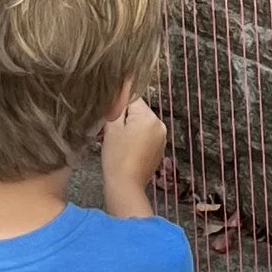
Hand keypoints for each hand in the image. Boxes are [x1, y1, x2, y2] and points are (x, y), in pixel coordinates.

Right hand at [100, 90, 168, 217]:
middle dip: (125, 118)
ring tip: (119, 143)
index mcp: (149, 117)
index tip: (109, 119)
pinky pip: (146, 136)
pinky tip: (127, 151)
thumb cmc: (116, 157)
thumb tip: (121, 86)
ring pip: (141, 124)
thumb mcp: (112, 128)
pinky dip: (136, 139)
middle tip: (112, 134)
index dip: (118, 108)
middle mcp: (160, 124)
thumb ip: (117, 106)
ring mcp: (162, 138)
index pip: (132, 99)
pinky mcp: (159, 149)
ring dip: (130, 129)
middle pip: (138, 111)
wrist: (126, 185)